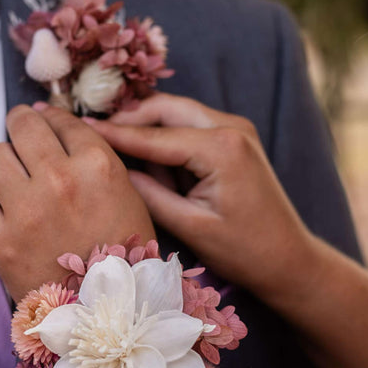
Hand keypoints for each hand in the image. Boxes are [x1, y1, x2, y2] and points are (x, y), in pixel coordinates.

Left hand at [0, 104, 154, 301]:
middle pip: (21, 125)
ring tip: (12, 180)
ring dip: (2, 165)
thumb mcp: (127, 196)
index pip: (61, 120)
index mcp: (98, 165)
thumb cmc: (124, 255)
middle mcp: (61, 180)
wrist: (108, 315)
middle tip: (20, 135)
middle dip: (20, 125)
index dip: (51, 120)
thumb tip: (59, 129)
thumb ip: (96, 160)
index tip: (44, 126)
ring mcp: (27, 210)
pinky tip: (4, 216)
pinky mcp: (0, 241)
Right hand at [86, 93, 316, 302]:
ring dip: (147, 127)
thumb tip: (112, 170)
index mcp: (221, 147)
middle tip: (93, 133)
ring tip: (114, 149)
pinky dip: (166, 137)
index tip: (78, 126)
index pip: (154, 135)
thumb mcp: (189, 225)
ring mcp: (236, 129)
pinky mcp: (235, 138)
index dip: (113, 133)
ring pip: (176, 113)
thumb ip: (148, 193)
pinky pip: (190, 126)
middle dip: (129, 119)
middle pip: (165, 108)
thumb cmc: (243, 250)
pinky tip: (146, 159)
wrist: (289, 259)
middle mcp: (231, 127)